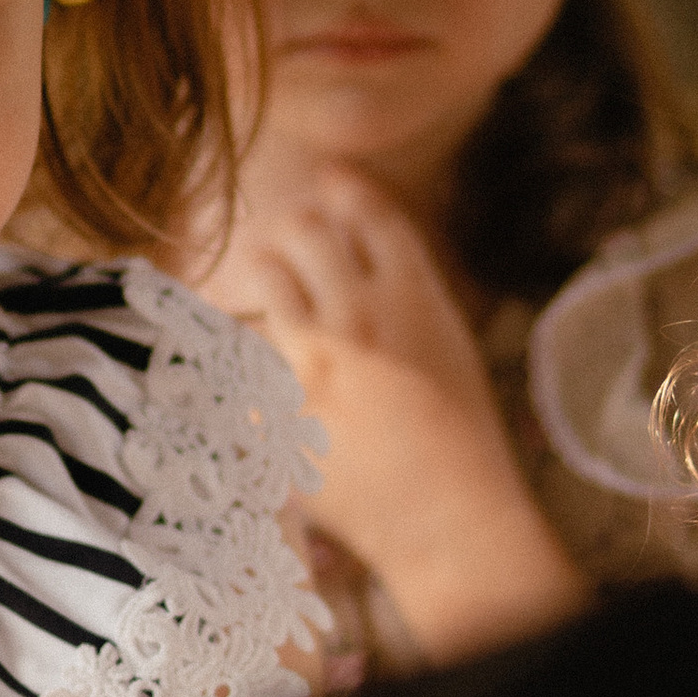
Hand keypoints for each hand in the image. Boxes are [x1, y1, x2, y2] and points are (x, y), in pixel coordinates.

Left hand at [208, 163, 586, 657]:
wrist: (445, 514)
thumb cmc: (459, 435)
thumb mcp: (447, 344)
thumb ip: (405, 292)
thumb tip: (358, 252)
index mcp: (414, 292)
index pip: (367, 208)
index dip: (343, 187)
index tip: (328, 182)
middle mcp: (360, 311)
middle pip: (305, 227)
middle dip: (295, 233)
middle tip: (290, 252)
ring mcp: (312, 356)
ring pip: (264, 273)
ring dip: (264, 280)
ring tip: (265, 300)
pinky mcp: (275, 403)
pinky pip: (238, 351)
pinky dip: (241, 352)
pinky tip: (250, 367)